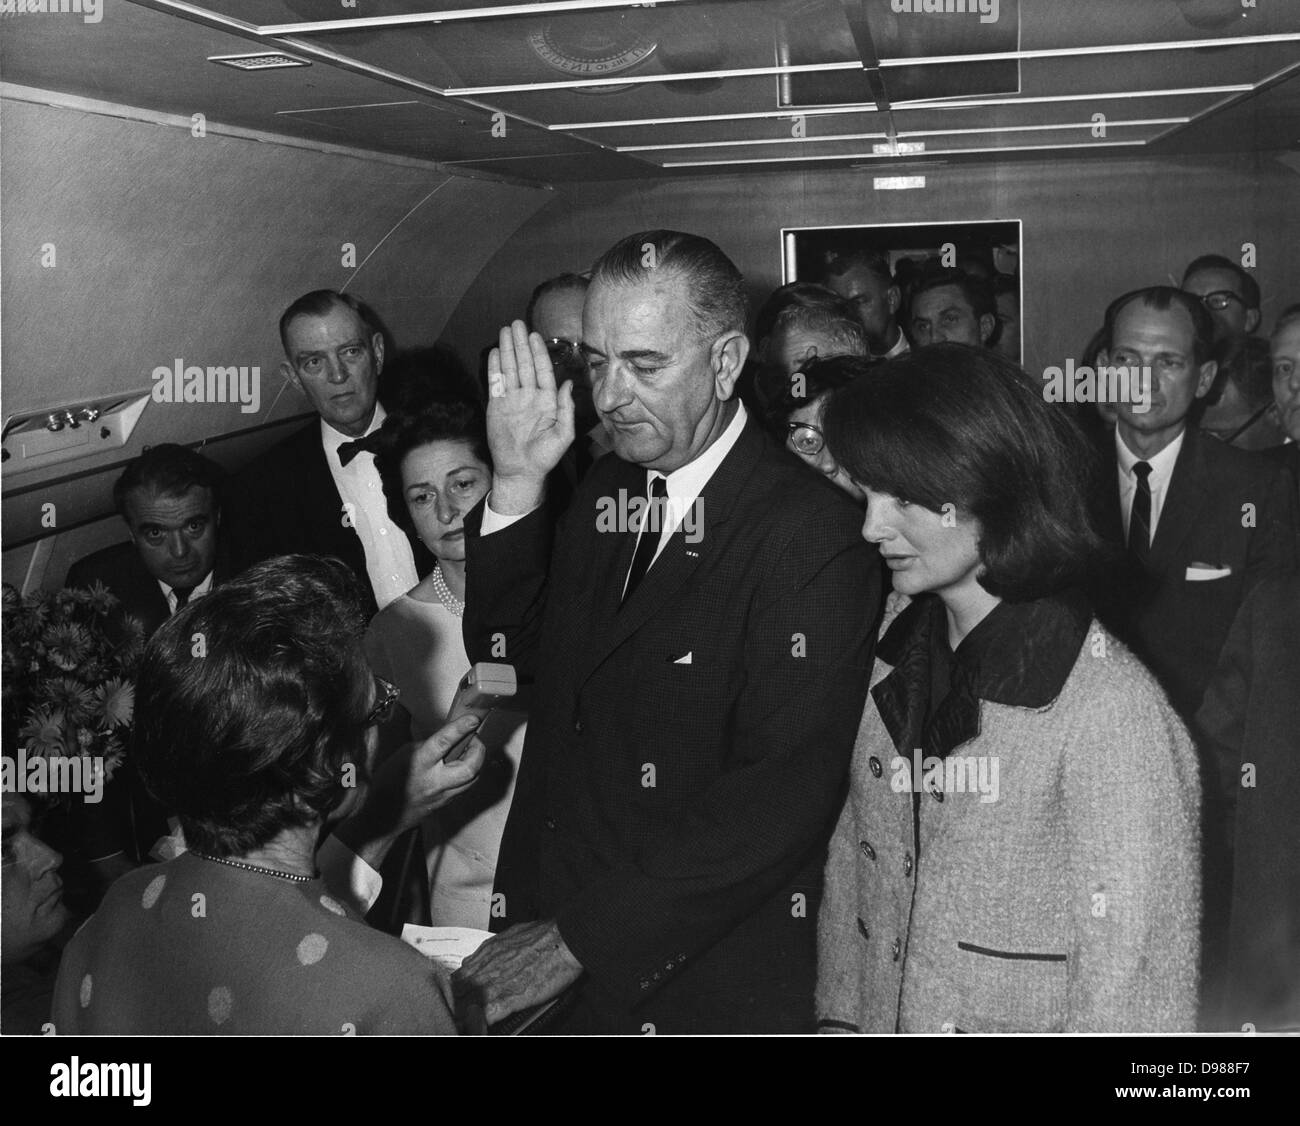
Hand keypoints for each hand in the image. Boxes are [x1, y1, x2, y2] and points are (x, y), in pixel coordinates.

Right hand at [335, 714, 485, 862]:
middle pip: (470, 767)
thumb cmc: (389, 782)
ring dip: (477, 761)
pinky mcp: (447, 803)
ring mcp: (443, 795)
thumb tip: (446, 739)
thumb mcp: (403, 755)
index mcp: (420, 764)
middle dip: (479, 749)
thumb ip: (427, 746)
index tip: (473, 718)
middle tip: (475, 738)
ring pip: (473, 778)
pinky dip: (470, 773)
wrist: (383, 816)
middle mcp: (435, 780)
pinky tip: (463, 766)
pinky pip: (466, 786)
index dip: (460, 728)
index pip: (444, 742)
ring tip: (471, 751)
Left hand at [453, 919, 583, 1025]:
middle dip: (458, 1004)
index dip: (459, 990)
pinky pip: (486, 1016)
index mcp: (486, 953)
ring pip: (467, 1006)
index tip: (461, 997)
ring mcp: (495, 984)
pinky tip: (483, 1027)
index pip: (458, 977)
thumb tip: (488, 954)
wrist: (563, 941)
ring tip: (469, 1023)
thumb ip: (496, 948)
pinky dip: (482, 1023)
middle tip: (461, 1013)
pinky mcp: (510, 999)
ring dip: (468, 1015)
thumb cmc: (544, 935)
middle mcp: (486, 968)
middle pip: (458, 993)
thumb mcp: (512, 934)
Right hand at [487, 321, 575, 514]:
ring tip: (505, 331)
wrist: (521, 471)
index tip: (534, 335)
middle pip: (524, 364)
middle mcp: (530, 396)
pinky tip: (496, 352)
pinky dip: (495, 368)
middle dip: (521, 343)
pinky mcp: (497, 406)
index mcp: (547, 400)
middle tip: (516, 323)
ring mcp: (512, 400)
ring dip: (508, 350)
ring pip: (510, 369)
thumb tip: (567, 384)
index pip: (543, 370)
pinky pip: (496, 383)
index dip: (538, 352)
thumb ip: (567, 410)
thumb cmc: (545, 456)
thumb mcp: (563, 435)